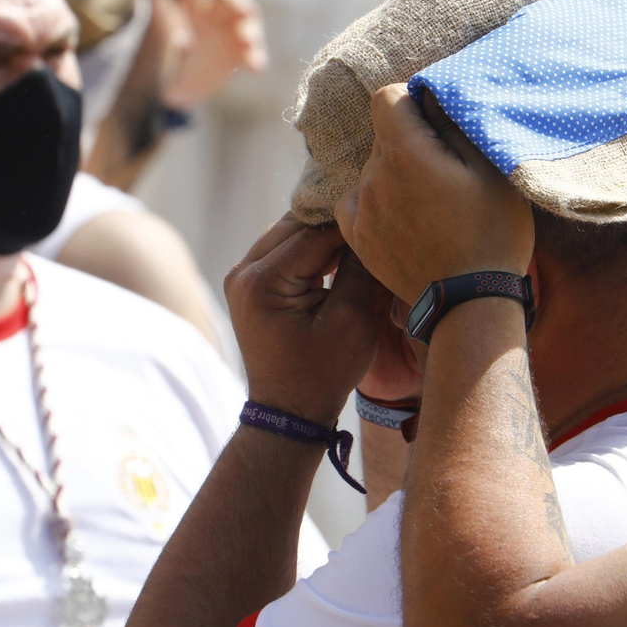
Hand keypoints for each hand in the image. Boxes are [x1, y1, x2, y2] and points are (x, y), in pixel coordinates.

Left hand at [164, 0, 269, 109]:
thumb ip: (159, 18)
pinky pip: (252, 54)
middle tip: (244, 10)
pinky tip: (256, 67)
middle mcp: (214, 12)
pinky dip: (256, 58)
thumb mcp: (153, 36)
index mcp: (190, 0)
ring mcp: (229, 34)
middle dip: (240, 3)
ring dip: (251, 30)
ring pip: (248, 24)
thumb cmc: (155, 55)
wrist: (164, 88)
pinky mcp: (238, 56)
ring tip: (248, 40)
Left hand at [225, 215, 390, 423]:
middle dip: (336, 221)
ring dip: (324, 232)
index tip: (384, 215)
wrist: (289, 411)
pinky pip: (284, 248)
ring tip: (362, 236)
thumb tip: (371, 226)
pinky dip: (312, 247)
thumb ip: (360, 268)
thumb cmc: (323, 374)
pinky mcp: (251, 283)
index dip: (353, 222)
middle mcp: (243, 272)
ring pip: (289, 231)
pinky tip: (341, 252)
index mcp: (262, 281)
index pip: (315, 232)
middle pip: (297, 224)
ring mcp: (242, 276)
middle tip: (375, 220)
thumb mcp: (352, 320)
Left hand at [335, 84, 533, 304]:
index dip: (412, 100)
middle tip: (447, 171)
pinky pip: (356, 201)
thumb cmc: (493, 233)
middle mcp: (372, 177)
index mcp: (404, 153)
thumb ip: (456, 122)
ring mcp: (361, 210)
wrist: (471, 304)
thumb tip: (432, 93)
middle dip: (410, 141)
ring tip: (432, 204)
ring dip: (396, 173)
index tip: (437, 121)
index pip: (386, 97)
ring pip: (372, 170)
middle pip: (383, 136)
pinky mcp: (358, 238)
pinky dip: (376, 200)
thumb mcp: (491, 168)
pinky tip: (405, 216)